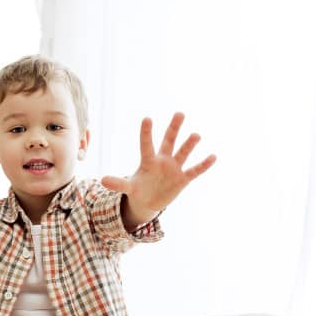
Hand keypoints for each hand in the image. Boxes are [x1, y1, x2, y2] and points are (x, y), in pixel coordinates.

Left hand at [101, 112, 215, 216]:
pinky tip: (213, 156)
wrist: (149, 202)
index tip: (147, 119)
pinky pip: (194, 171)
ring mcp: (174, 168)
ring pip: (183, 153)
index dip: (146, 133)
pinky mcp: (183, 179)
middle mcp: (162, 160)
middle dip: (174, 128)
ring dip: (189, 145)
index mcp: (148, 161)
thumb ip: (118, 183)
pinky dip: (203, 165)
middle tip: (179, 113)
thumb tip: (102, 180)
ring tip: (196, 135)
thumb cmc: (138, 189)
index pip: (146, 144)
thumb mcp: (128, 188)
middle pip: (169, 141)